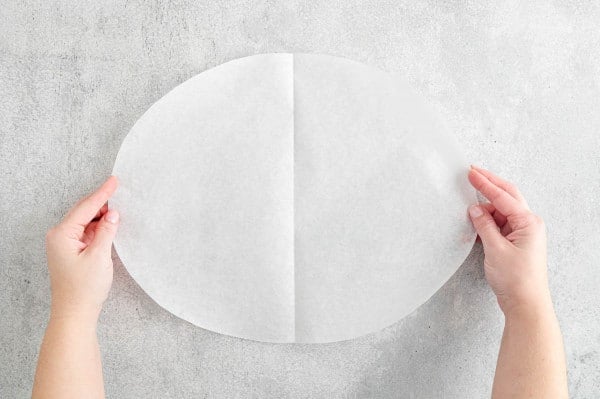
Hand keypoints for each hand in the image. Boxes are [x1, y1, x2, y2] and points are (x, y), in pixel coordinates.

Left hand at [45, 176, 119, 322]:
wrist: (75, 313)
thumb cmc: (84, 288)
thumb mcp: (99, 256)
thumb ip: (107, 231)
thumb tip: (113, 214)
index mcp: (62, 234)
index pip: (86, 207)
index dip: (102, 193)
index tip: (114, 181)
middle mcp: (59, 236)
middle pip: (83, 211)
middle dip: (101, 202)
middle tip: (119, 189)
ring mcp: (64, 244)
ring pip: (86, 221)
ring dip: (102, 216)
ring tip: (119, 208)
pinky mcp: (72, 251)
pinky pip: (87, 232)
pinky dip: (99, 227)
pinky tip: (110, 225)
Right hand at [467, 166, 550, 317]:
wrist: (525, 303)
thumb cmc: (516, 279)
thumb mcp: (495, 249)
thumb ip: (484, 225)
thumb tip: (475, 209)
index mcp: (528, 222)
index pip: (503, 197)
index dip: (485, 184)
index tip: (471, 172)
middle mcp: (529, 224)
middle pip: (508, 197)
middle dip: (490, 184)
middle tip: (473, 172)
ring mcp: (523, 233)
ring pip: (502, 210)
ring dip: (486, 206)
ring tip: (468, 204)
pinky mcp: (516, 242)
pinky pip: (500, 223)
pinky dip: (488, 219)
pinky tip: (477, 219)